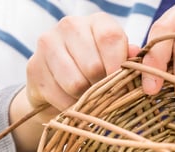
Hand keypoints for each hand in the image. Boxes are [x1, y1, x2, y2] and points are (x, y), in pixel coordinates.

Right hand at [10, 13, 140, 151]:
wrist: (58, 83)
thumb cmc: (97, 72)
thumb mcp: (116, 64)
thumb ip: (130, 61)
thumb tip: (140, 62)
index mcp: (97, 22)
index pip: (111, 39)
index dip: (118, 67)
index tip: (122, 85)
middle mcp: (70, 25)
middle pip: (93, 65)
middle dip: (101, 87)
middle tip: (103, 95)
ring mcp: (48, 43)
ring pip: (75, 82)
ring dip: (85, 98)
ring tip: (88, 99)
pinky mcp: (33, 66)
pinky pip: (58, 95)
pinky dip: (69, 106)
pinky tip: (72, 103)